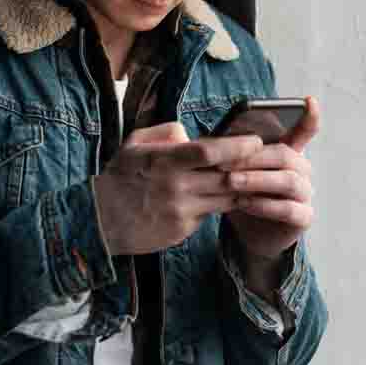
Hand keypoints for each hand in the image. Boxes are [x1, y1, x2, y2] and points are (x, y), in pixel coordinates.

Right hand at [92, 122, 263, 255]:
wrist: (98, 222)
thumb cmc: (119, 178)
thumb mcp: (134, 145)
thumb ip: (166, 133)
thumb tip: (191, 134)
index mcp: (164, 161)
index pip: (208, 152)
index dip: (236, 146)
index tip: (255, 141)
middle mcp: (175, 187)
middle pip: (224, 177)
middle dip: (249, 167)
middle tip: (266, 158)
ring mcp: (180, 211)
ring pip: (224, 198)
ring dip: (241, 188)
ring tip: (255, 176)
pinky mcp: (182, 231)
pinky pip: (210, 214)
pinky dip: (221, 204)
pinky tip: (229, 196)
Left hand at [222, 97, 319, 263]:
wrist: (249, 233)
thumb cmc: (242, 192)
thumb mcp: (235, 169)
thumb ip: (229, 152)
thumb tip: (205, 139)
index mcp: (288, 152)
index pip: (305, 130)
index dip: (309, 116)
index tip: (309, 100)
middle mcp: (302, 170)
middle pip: (286, 155)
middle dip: (254, 156)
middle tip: (226, 160)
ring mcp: (305, 194)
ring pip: (288, 181)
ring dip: (257, 179)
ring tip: (231, 182)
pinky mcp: (303, 218)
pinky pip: (289, 209)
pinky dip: (265, 205)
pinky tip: (244, 203)